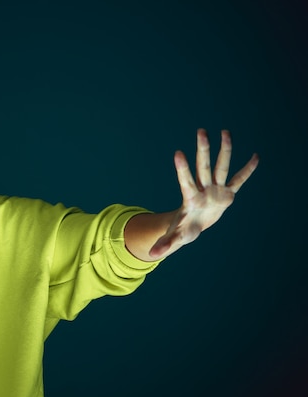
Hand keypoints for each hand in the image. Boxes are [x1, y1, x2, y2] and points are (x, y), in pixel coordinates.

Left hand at [149, 129, 258, 257]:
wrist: (194, 225)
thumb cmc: (183, 230)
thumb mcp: (175, 237)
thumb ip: (165, 243)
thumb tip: (151, 254)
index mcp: (190, 199)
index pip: (186, 182)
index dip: (182, 169)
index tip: (178, 153)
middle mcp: (203, 189)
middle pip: (203, 167)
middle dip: (203, 150)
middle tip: (201, 131)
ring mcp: (215, 189)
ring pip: (221, 167)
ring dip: (224, 150)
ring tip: (225, 131)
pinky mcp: (227, 194)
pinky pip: (239, 180)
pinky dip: (247, 170)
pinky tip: (256, 157)